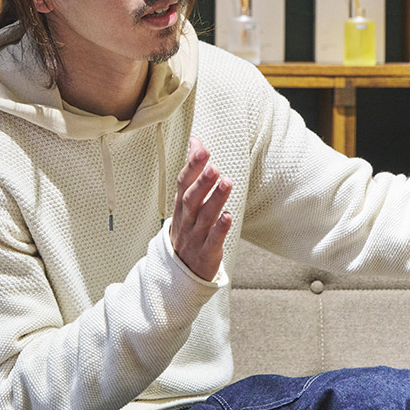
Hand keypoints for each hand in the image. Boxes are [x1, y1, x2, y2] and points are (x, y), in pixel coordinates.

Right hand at [170, 137, 232, 280]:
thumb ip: (193, 170)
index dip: (192, 166)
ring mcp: (195, 236)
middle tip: (214, 166)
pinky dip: (219, 228)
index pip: (183, 182)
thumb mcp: (186, 198)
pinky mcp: (206, 252)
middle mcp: (186, 218)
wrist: (180, 269)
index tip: (201, 148)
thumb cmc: (187, 226)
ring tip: (227, 183)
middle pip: (191, 198)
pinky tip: (228, 216)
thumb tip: (195, 140)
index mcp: (181, 205)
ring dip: (215, 200)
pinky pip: (213, 240)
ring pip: (204, 217)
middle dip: (201, 182)